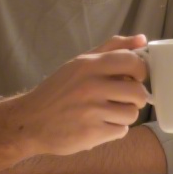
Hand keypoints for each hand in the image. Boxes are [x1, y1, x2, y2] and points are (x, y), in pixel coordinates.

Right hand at [10, 34, 150, 156]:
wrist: (30, 121)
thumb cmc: (58, 90)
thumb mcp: (80, 62)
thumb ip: (112, 48)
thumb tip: (142, 39)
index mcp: (89, 65)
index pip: (134, 62)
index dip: (141, 72)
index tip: (133, 78)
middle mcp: (91, 86)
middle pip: (139, 93)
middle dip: (135, 98)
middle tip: (122, 99)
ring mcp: (91, 111)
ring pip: (132, 114)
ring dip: (124, 116)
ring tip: (107, 113)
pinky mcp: (91, 134)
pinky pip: (121, 131)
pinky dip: (114, 130)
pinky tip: (99, 125)